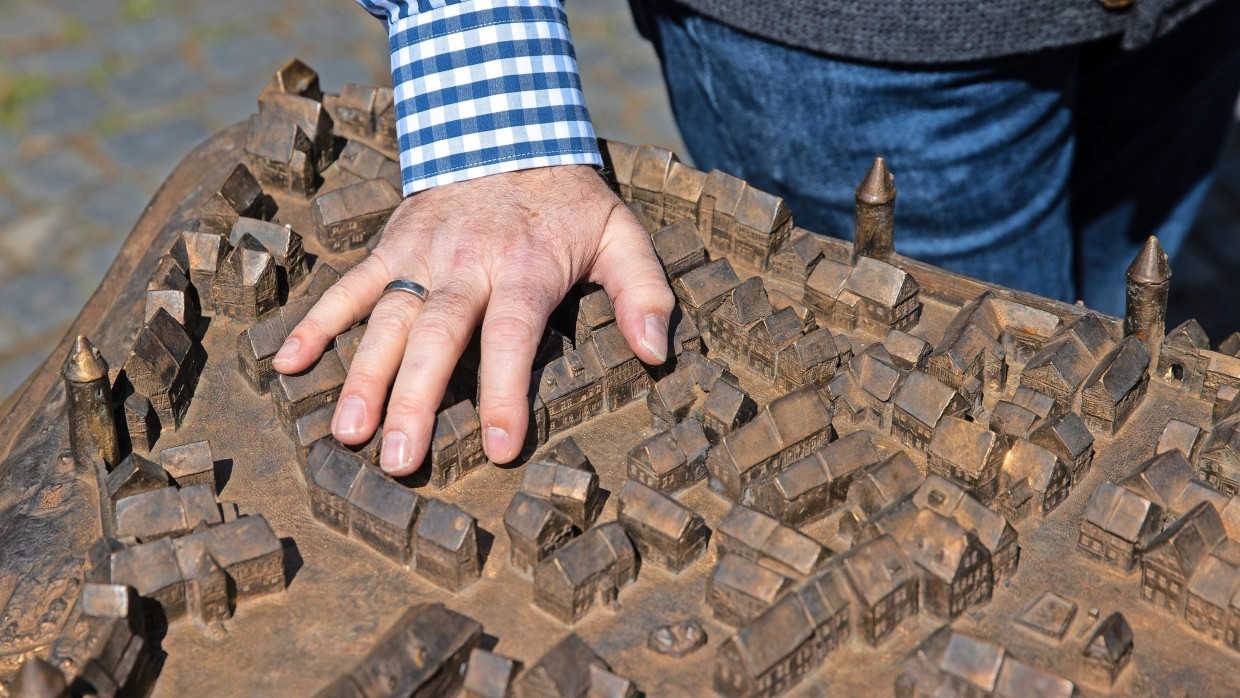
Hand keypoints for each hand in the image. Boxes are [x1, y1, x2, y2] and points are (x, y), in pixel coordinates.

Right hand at [271, 165, 674, 474]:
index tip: (497, 447)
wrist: (505, 128)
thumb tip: (657, 353)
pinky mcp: (390, 247)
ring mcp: (421, 256)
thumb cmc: (568, 201)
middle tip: (400, 462)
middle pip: (437, 336)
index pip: (512, 335)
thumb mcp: (622, 233)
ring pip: (386, 320)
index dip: (503, 391)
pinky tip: (289, 363)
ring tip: (345, 433)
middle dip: (416, 401)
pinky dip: (317, 322)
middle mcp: (466, 264)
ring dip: (363, 376)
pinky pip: (348, 286)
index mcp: (525, 268)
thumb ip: (645, 291)